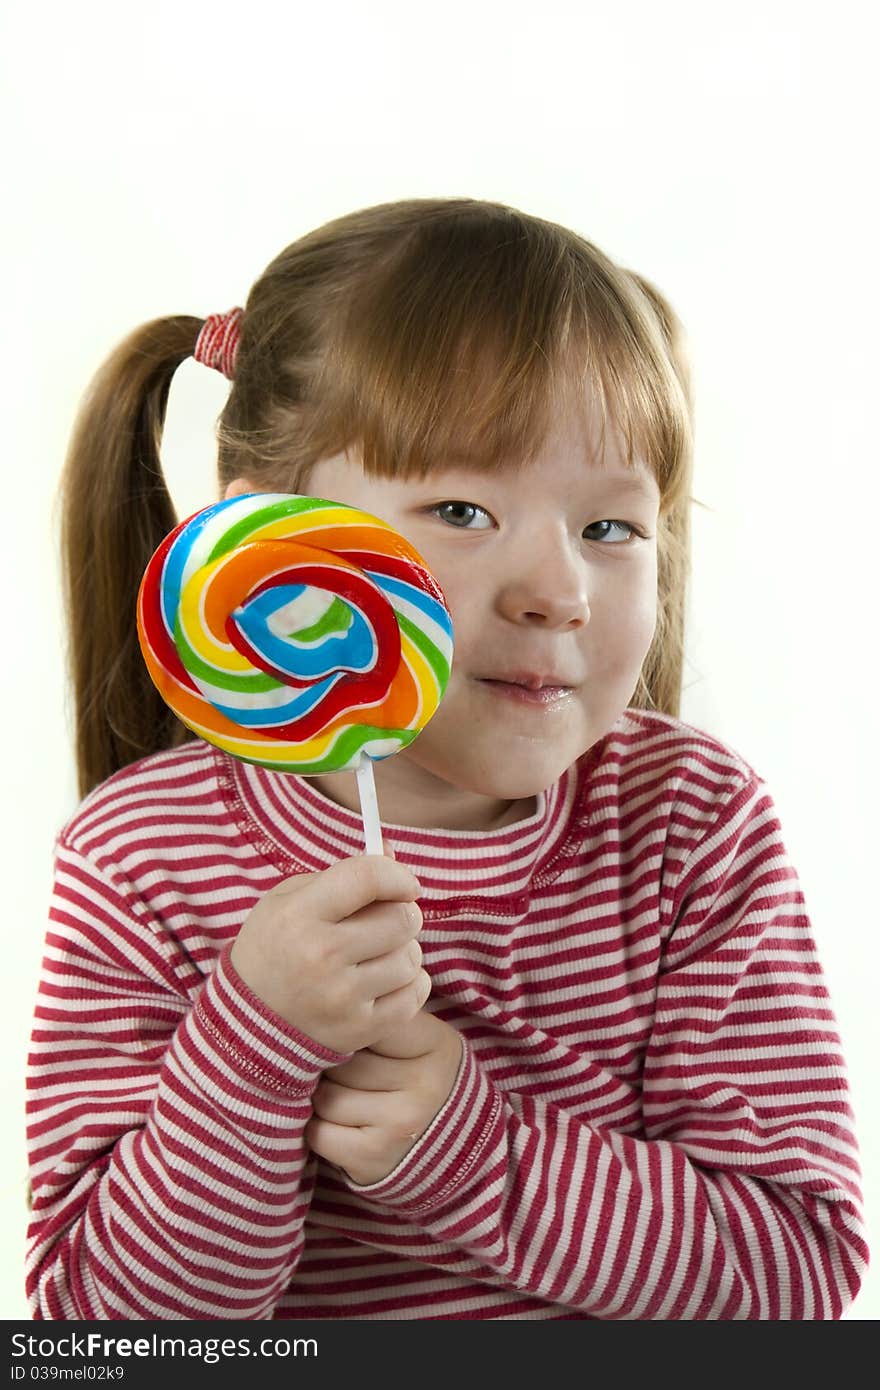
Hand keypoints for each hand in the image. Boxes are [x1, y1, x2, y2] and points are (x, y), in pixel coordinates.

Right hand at [229, 855, 429, 1053]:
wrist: (246, 1020)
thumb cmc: (273, 948)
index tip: (404, 883)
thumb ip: (342, 874)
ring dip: (403, 950)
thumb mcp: (289, 900)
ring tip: (378, 953)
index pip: (368, 877)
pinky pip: (414, 994)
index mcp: (299, 915)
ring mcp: (341, 997)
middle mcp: (320, 956)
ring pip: (411, 957)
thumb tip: (390, 853)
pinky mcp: (358, 1029)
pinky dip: (409, 983)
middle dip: (402, 912)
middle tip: (388, 918)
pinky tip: (386, 979)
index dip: (396, 874)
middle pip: (401, 918)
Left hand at [306, 1010, 463, 1184]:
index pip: (370, 1020)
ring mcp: (400, 1124)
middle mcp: (424, 1085)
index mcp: (436, 1044)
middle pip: (341, 1059)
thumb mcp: (421, 1041)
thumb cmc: (419, 1081)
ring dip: (323, 1098)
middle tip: (344, 1072)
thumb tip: (327, 996)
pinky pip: (320, 1133)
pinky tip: (341, 1127)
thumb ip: (387, 1018)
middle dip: (331, 1065)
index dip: (351, 1028)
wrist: (453, 1150)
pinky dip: (320, 1130)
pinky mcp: (374, 1158)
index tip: (351, 1035)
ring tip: (344, 1097)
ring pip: (326, 1097)